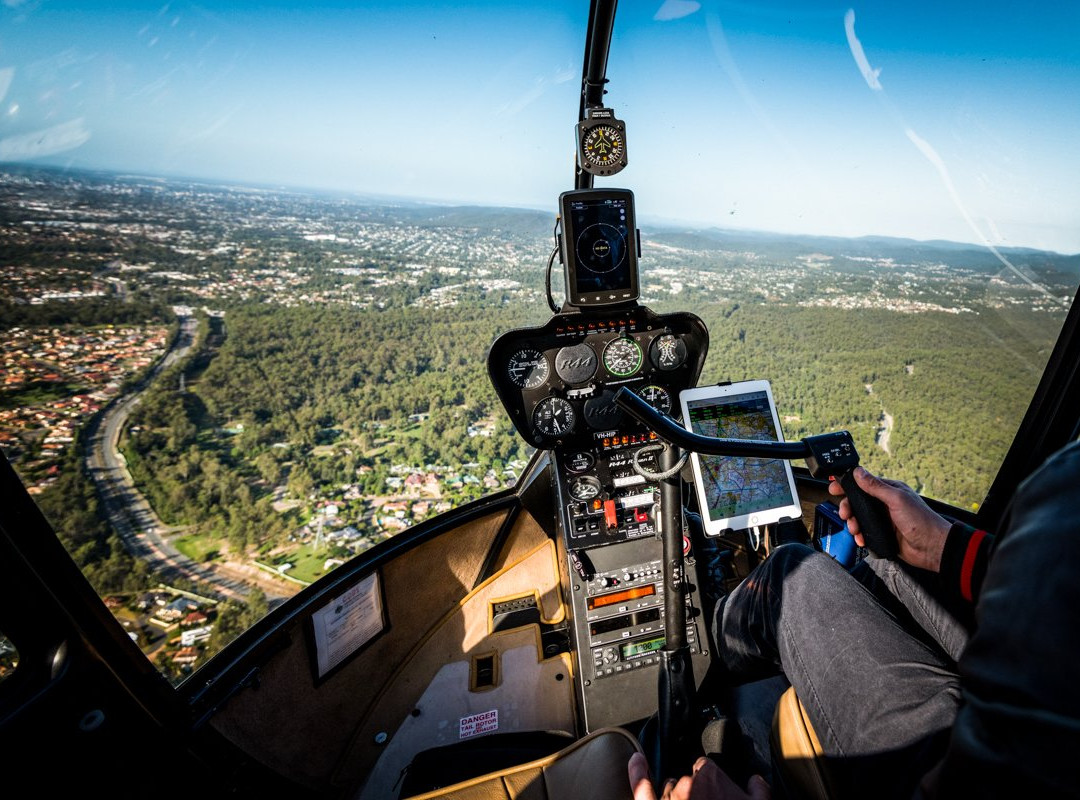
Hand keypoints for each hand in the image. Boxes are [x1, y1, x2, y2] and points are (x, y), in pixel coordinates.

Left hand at [628, 752, 770, 799]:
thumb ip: (759, 790)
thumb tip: (756, 781)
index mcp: (709, 775)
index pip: (705, 768)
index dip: (712, 782)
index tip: (718, 793)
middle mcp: (685, 783)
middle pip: (687, 780)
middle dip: (695, 792)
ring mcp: (668, 798)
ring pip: (668, 790)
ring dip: (677, 799)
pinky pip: (643, 789)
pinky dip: (637, 774)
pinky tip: (637, 760)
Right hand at [828, 466, 950, 570]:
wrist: (932, 548)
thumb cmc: (921, 521)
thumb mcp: (897, 499)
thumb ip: (876, 486)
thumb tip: (859, 472)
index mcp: (889, 491)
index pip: (863, 483)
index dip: (847, 485)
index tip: (834, 487)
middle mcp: (884, 504)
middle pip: (857, 502)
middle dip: (847, 507)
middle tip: (845, 513)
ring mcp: (883, 519)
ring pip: (858, 518)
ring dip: (852, 523)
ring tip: (854, 529)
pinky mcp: (882, 534)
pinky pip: (864, 533)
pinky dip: (859, 536)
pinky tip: (861, 539)